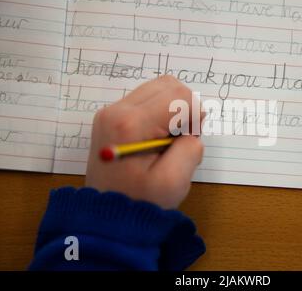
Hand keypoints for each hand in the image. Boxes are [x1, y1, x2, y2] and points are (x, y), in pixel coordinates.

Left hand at [85, 75, 203, 208]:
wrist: (107, 217)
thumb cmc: (141, 201)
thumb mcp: (174, 182)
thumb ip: (190, 148)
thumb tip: (190, 131)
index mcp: (132, 123)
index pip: (178, 95)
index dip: (194, 113)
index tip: (191, 138)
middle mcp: (117, 109)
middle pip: (167, 85)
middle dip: (184, 107)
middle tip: (183, 137)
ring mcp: (110, 112)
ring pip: (156, 89)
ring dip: (172, 109)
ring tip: (169, 138)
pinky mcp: (110, 117)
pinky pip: (145, 100)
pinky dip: (160, 113)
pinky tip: (157, 137)